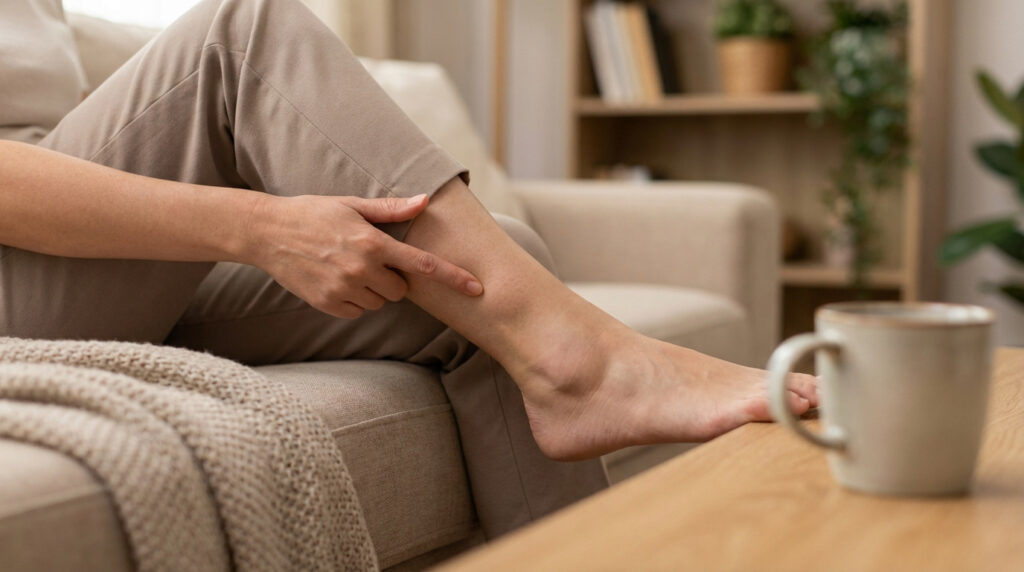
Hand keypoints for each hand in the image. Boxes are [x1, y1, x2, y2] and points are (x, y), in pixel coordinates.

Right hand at [245, 193, 482, 318]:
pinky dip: (353, 300)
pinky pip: (357, 311)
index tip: (476, 287)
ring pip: (380, 302)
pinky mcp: (327, 303)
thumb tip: (426, 201)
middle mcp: (361, 268)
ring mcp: (343, 288)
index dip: (453, 277)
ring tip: (347, 267)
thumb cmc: (314, 213)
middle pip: (400, 289)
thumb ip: (392, 209)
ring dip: (373, 290)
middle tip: (369, 259)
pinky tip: (335, 280)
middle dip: (392, 277)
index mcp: (372, 242)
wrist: (267, 232)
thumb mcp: (352, 205)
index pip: (422, 265)